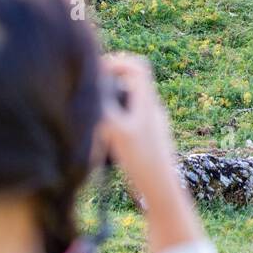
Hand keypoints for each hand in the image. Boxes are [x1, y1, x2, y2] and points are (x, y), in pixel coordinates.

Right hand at [97, 53, 180, 212]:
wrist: (162, 190)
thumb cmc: (143, 161)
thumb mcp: (118, 132)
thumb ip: (105, 108)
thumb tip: (90, 89)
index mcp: (148, 103)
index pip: (138, 67)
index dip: (118, 62)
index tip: (97, 72)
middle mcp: (152, 109)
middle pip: (134, 81)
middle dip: (112, 80)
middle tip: (91, 90)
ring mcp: (151, 124)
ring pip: (131, 100)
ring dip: (113, 100)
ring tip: (94, 112)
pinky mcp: (148, 138)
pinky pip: (131, 117)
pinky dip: (116, 118)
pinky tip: (104, 135)